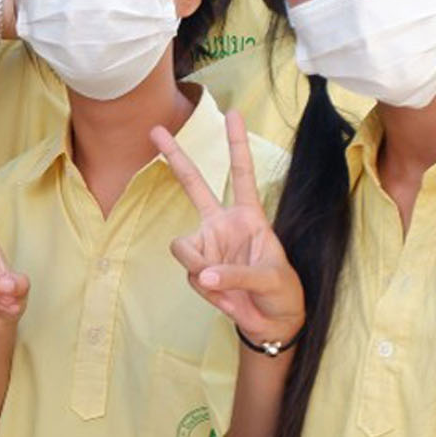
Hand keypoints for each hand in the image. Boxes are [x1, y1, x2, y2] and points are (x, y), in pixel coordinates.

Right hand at [155, 110, 305, 345]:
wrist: (272, 323)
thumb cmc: (280, 292)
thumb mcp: (270, 279)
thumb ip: (236, 274)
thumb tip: (202, 274)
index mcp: (250, 216)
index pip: (242, 174)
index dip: (237, 145)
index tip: (233, 114)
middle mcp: (223, 225)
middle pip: (194, 185)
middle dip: (175, 157)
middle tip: (155, 130)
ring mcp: (207, 247)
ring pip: (185, 249)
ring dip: (202, 272)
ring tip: (228, 292)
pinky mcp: (198, 271)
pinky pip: (191, 275)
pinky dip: (207, 291)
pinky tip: (224, 299)